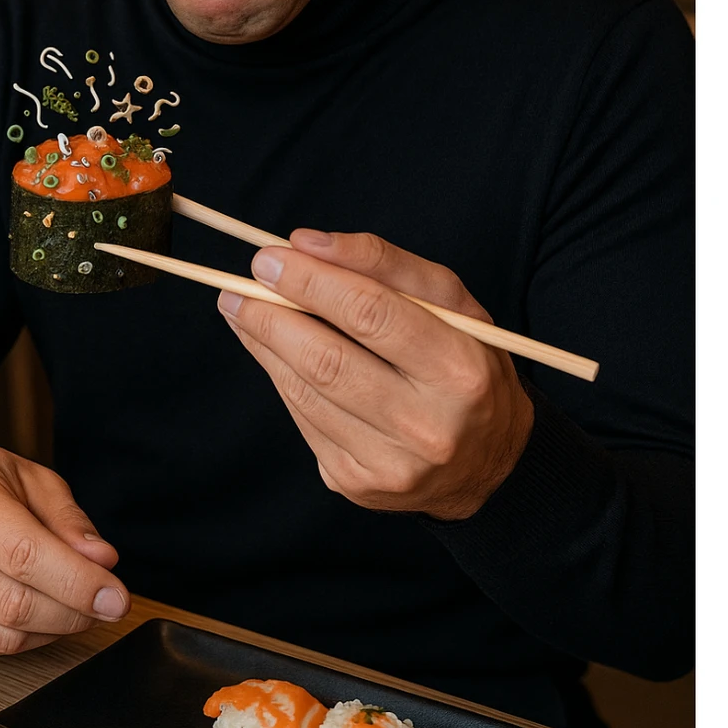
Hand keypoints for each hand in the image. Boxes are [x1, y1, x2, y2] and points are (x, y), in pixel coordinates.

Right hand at [0, 439, 129, 654]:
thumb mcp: (35, 479)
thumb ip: (70, 521)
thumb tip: (102, 562)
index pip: (25, 556)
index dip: (77, 583)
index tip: (116, 598)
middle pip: (15, 604)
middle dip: (73, 612)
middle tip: (106, 604)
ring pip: (3, 636)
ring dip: (53, 629)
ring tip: (75, 605)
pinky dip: (27, 638)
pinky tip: (41, 613)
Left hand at [217, 229, 533, 521]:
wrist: (487, 460)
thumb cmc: (464, 362)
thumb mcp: (452, 304)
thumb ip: (386, 264)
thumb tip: (306, 243)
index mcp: (461, 370)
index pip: (373, 314)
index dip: (313, 282)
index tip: (270, 257)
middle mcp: (429, 426)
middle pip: (329, 360)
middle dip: (273, 315)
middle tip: (240, 284)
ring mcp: (390, 465)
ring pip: (306, 391)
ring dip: (263, 344)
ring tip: (241, 308)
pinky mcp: (357, 484)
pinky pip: (303, 419)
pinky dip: (281, 377)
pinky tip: (271, 351)